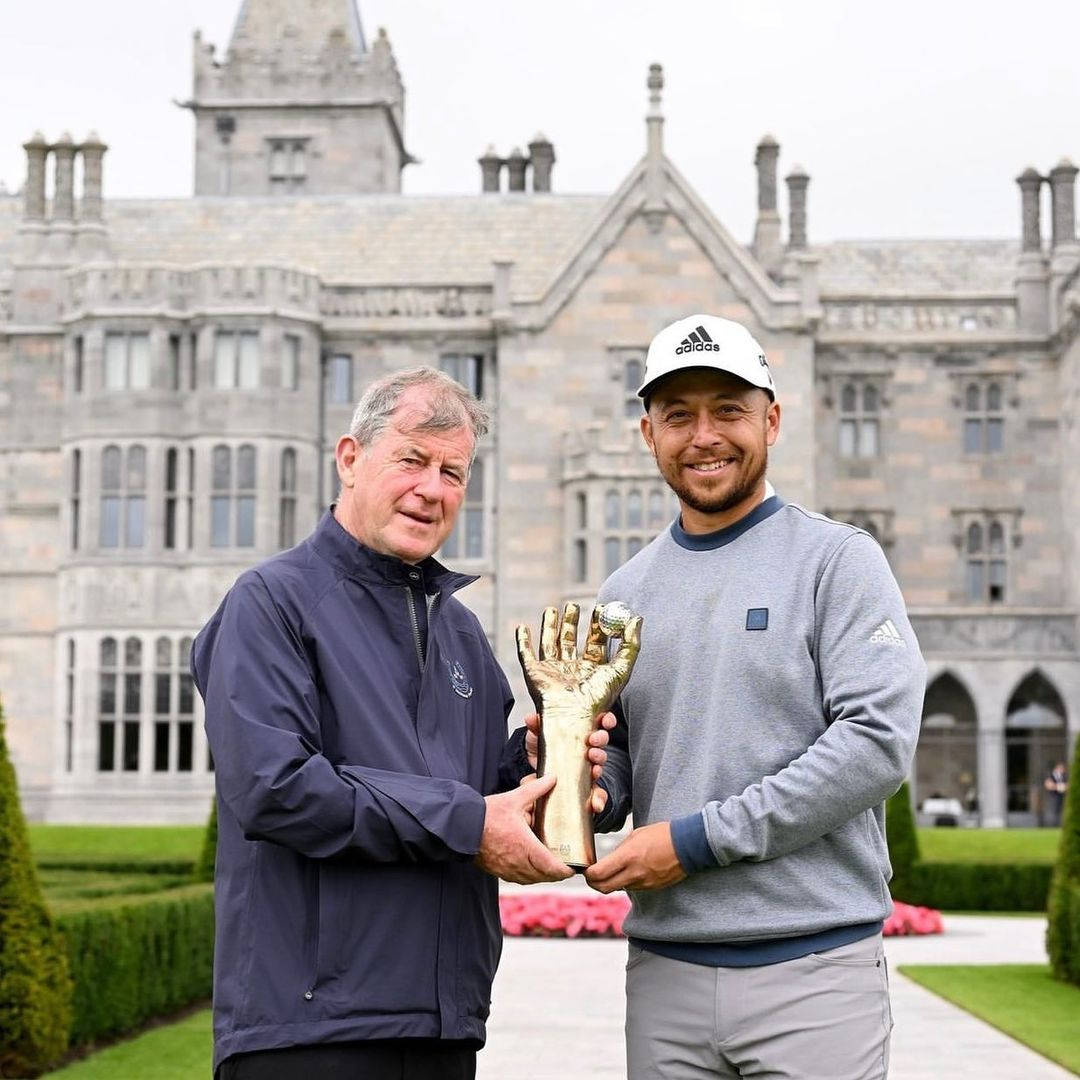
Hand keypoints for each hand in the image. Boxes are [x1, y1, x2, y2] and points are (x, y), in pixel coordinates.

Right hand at [475, 775, 573, 883]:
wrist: (460, 827)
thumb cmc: (488, 814)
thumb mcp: (514, 798)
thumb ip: (535, 790)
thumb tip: (553, 778)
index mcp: (525, 846)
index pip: (550, 866)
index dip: (564, 870)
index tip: (573, 868)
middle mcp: (518, 862)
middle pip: (544, 876)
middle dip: (556, 873)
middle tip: (566, 866)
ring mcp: (507, 870)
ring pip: (532, 879)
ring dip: (542, 875)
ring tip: (550, 866)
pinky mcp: (498, 872)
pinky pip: (519, 879)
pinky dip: (529, 875)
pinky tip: (530, 865)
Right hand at [516, 604, 640, 719]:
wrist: (572, 717)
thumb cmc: (598, 699)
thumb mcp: (621, 669)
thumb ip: (630, 644)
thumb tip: (636, 618)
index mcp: (592, 671)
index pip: (595, 643)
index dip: (598, 625)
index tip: (601, 608)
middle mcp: (571, 671)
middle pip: (571, 642)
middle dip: (572, 622)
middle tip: (574, 605)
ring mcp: (552, 672)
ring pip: (550, 644)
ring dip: (549, 627)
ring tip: (552, 609)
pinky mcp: (534, 674)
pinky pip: (526, 655)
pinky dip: (523, 642)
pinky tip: (522, 628)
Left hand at [524, 710, 615, 812]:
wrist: (536, 772)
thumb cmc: (544, 749)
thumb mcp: (538, 735)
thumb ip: (536, 726)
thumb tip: (531, 718)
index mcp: (582, 733)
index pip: (600, 723)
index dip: (607, 720)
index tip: (605, 720)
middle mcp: (588, 749)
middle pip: (602, 743)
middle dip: (600, 741)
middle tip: (592, 742)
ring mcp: (588, 768)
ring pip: (601, 765)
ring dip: (599, 765)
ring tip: (594, 768)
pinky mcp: (585, 787)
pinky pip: (597, 794)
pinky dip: (599, 799)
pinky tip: (595, 804)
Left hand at [585, 822, 686, 893]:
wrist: (688, 846)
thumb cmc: (662, 834)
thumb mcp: (636, 835)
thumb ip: (621, 850)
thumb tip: (609, 860)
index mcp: (628, 857)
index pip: (599, 874)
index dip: (588, 875)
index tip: (586, 870)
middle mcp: (634, 873)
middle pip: (604, 888)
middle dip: (593, 884)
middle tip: (591, 876)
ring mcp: (644, 883)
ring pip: (618, 888)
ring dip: (611, 882)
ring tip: (612, 870)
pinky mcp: (652, 888)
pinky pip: (632, 888)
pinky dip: (626, 882)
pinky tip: (630, 871)